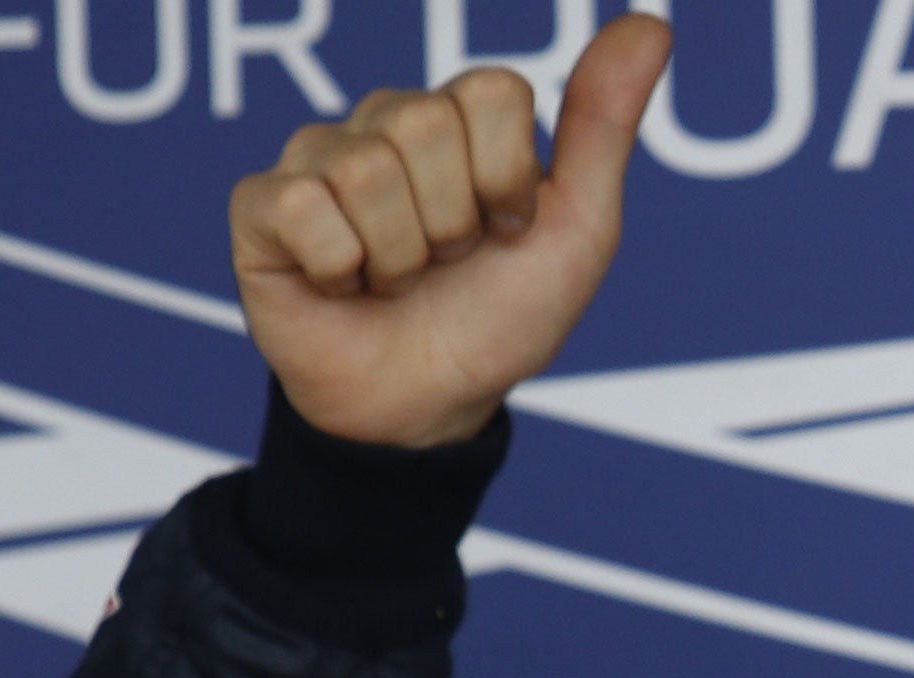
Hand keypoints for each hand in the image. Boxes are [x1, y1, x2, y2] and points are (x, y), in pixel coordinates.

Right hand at [228, 15, 670, 447]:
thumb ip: (605, 124)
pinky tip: (344, 288)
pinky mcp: (262, 209)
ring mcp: (318, 159)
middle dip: (455, 220)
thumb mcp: (579, 228)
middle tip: (448, 261)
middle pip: (425, 122)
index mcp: (459, 118)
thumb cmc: (503, 316)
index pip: (492, 91)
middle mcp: (383, 123)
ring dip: (403, 256)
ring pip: (367, 171)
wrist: (435, 403)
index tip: (506, 229)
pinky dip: (341, 270)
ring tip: (399, 281)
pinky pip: (303, 209)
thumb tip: (651, 24)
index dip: (510, 177)